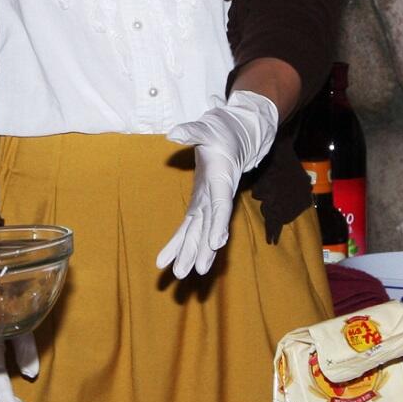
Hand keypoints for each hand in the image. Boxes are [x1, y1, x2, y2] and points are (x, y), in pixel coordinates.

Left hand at [155, 91, 278, 278]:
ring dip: (191, 252)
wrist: (234, 137)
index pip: (222, 205)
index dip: (219, 224)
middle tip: (193, 271)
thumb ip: (192, 131)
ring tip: (181, 274)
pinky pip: (189, 227)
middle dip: (201, 249)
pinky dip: (179, 243)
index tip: (217, 243)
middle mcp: (216, 197)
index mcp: (221, 180)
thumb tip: (173, 133)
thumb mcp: (207, 127)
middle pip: (209, 227)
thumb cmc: (221, 131)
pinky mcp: (200, 205)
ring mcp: (208, 203)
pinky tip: (168, 260)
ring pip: (199, 232)